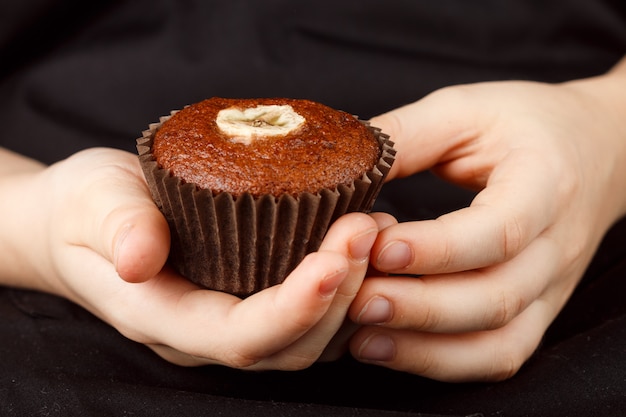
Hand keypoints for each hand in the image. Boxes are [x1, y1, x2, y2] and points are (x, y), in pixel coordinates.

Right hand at [1, 147, 376, 369]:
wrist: (81, 222)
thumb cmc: (84, 210)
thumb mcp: (91, 203)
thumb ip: (116, 228)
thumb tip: (141, 258)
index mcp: (165, 317)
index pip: (240, 335)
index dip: (294, 308)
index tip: (335, 261)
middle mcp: (206, 333)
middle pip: (290, 342)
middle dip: (340, 292)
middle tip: (369, 226)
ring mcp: (232, 320)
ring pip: (311, 336)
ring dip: (354, 290)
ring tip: (378, 228)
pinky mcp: (251, 299)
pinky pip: (311, 312)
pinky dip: (346, 284)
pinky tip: (363, 239)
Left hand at [347, 62, 625, 380]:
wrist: (595, 150)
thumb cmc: (524, 124)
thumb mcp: (465, 110)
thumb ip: (406, 136)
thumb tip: (341, 166)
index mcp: (545, 183)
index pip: (501, 229)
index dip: (439, 248)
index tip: (380, 247)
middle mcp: (555, 246)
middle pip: (496, 297)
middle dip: (421, 307)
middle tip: (357, 299)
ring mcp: (550, 287)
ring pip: (499, 340)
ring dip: (426, 346)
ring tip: (361, 335)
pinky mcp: (536, 310)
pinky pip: (498, 355)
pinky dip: (444, 363)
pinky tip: (389, 349)